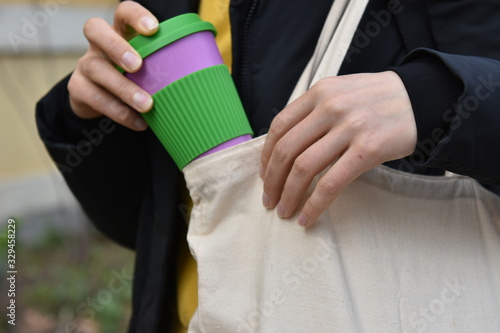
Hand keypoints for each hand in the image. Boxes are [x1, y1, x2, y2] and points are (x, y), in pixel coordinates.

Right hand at [68, 1, 158, 129]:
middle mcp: (98, 45)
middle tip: (138, 66)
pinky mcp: (78, 89)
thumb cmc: (135, 79)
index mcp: (120, 33)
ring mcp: (86, 65)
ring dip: (123, 87)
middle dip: (117, 46)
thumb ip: (165, 66)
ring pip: (96, 69)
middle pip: (95, 29)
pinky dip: (119, 112)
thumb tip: (206, 76)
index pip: (123, 12)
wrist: (99, 100)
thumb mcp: (148, 67)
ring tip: (146, 104)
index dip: (135, 15)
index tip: (154, 29)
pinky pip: (96, 99)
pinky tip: (139, 122)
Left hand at [260, 71, 416, 226]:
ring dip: (288, 195)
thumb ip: (314, 112)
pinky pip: (331, 182)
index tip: (264, 175)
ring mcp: (349, 128)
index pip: (280, 126)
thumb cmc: (376, 100)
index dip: (266, 155)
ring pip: (304, 167)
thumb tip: (285, 147)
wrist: (422, 99)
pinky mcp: (367, 149)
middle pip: (287, 150)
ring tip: (284, 211)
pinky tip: (308, 216)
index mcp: (319, 93)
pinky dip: (315, 204)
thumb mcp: (341, 93)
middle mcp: (330, 107)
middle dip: (271, 181)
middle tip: (269, 200)